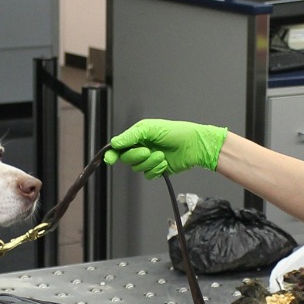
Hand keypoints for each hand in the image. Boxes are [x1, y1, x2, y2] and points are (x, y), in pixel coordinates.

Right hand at [103, 119, 227, 178]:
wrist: (194, 145)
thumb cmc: (176, 132)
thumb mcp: (151, 129)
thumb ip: (131, 136)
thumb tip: (114, 143)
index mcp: (138, 136)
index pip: (120, 146)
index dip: (112, 153)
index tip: (109, 159)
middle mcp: (142, 147)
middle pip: (127, 158)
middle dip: (136, 156)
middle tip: (147, 151)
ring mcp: (149, 159)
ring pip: (137, 168)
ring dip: (150, 162)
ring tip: (161, 155)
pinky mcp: (157, 169)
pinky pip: (148, 175)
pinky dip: (156, 169)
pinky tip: (165, 162)